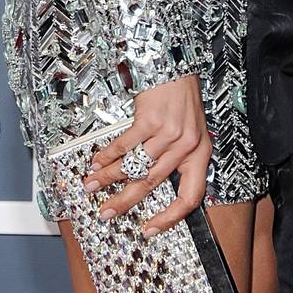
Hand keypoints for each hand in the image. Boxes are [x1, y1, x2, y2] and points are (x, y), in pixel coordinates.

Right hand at [81, 75, 211, 235]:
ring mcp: (169, 133)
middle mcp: (187, 145)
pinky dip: (107, 155)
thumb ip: (176, 156)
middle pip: (152, 184)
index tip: (150, 229)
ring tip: (92, 184)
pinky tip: (97, 161)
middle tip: (106, 213)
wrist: (175, 62)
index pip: (190, 196)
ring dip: (108, 178)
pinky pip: (125, 145)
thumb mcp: (189, 130)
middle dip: (124, 201)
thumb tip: (146, 181)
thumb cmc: (182, 97)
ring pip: (134, 166)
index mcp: (200, 153)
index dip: (170, 217)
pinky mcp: (151, 119)